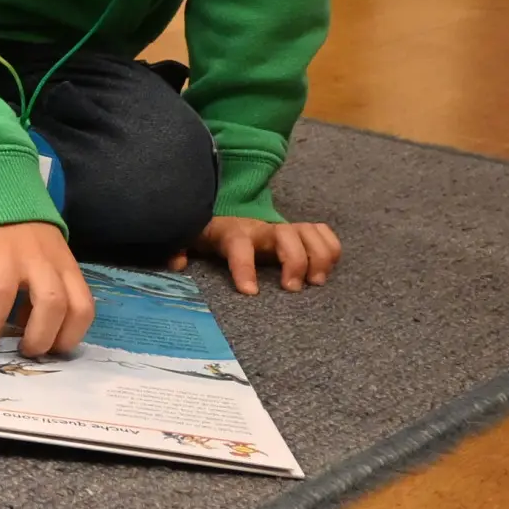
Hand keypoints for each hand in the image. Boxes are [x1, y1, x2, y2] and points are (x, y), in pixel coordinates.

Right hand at [0, 221, 94, 357]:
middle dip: (39, 338)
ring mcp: (2, 254)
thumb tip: (31, 332)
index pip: (81, 307)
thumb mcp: (51, 261)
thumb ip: (50, 292)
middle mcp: (37, 259)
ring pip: (3, 296)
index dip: (70, 336)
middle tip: (23, 352)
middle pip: (52, 303)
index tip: (52, 352)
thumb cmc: (26, 240)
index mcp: (63, 265)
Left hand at [173, 216, 342, 293]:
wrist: (228, 215)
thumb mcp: (190, 240)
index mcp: (233, 233)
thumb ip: (178, 249)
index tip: (250, 293)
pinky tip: (328, 268)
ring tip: (316, 282)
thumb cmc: (211, 235)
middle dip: (294, 260)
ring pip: (309, 232)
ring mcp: (283, 229)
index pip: (239, 246)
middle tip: (292, 289)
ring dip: (318, 256)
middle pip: (285, 234)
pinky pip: (323, 233)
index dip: (244, 267)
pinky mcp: (299, 233)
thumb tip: (177, 264)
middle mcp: (262, 229)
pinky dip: (330, 248)